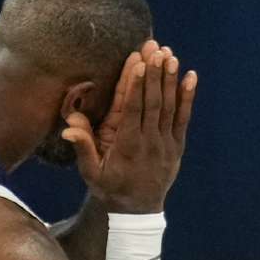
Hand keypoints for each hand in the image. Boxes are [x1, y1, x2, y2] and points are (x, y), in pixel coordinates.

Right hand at [63, 42, 197, 213]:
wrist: (138, 211)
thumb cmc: (110, 189)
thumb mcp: (91, 173)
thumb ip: (83, 148)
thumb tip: (68, 128)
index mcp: (127, 146)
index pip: (133, 111)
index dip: (136, 86)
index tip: (139, 63)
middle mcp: (149, 142)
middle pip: (152, 103)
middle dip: (154, 74)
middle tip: (155, 48)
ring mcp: (165, 144)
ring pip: (169, 107)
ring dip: (170, 79)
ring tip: (170, 55)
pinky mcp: (176, 145)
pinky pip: (183, 118)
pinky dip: (187, 97)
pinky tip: (190, 76)